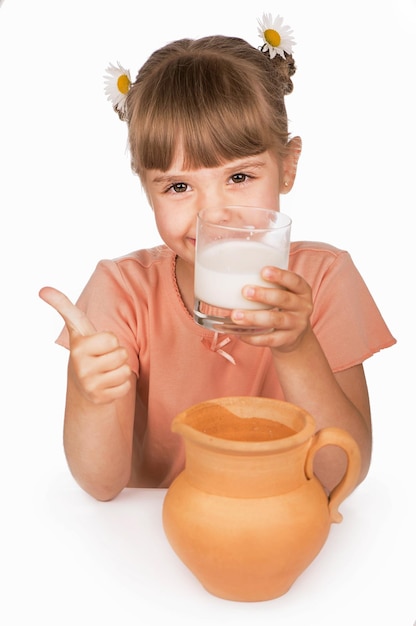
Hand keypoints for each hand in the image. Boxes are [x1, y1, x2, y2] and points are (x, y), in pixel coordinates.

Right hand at [39, 287, 131, 403]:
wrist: (82, 384)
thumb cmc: (86, 349)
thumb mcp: (78, 328)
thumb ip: (64, 307)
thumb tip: (43, 289)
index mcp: (79, 348)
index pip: (112, 338)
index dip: (109, 339)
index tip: (96, 344)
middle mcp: (82, 368)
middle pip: (122, 353)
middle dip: (117, 354)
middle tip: (103, 358)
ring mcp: (90, 385)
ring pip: (125, 371)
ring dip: (119, 369)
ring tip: (106, 370)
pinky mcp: (101, 399)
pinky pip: (125, 386)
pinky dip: (120, 385)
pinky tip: (108, 384)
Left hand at [230, 266, 313, 351]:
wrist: (296, 335)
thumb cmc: (284, 307)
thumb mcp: (285, 292)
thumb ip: (270, 284)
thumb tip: (237, 275)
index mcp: (302, 291)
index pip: (294, 281)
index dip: (280, 276)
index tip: (263, 271)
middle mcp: (303, 307)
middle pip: (284, 299)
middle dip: (263, 295)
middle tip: (245, 291)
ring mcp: (297, 325)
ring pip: (276, 320)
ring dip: (254, 317)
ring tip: (236, 315)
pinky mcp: (288, 340)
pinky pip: (270, 339)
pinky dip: (253, 337)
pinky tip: (240, 333)